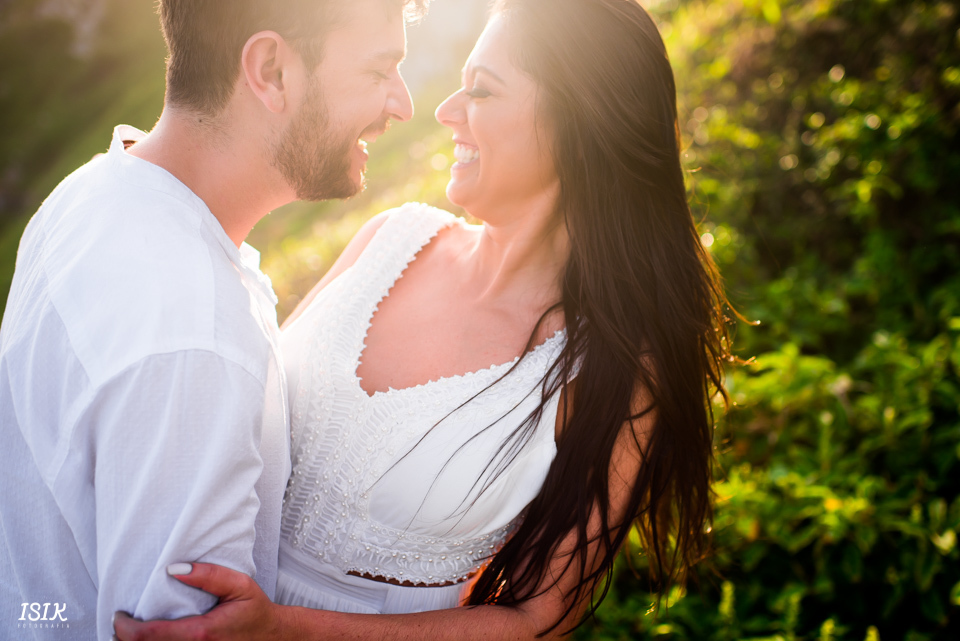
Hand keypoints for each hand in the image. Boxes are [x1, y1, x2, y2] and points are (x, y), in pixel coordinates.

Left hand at [113, 562, 296, 640]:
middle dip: (124, 639)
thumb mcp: (239, 585)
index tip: (119, 615)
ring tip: (129, 632)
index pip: (148, 636)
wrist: (273, 637)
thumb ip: (208, 574)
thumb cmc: (255, 611)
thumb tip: (173, 569)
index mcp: (201, 633)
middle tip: (119, 623)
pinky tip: (151, 639)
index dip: (125, 628)